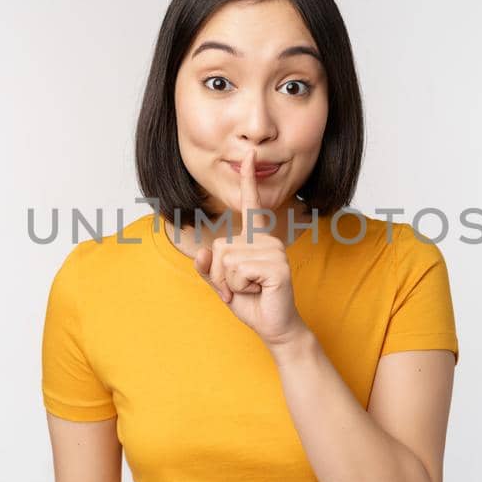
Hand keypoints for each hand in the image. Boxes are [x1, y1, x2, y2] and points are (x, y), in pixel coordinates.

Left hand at [193, 149, 308, 346]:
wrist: (275, 327)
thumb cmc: (251, 302)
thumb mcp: (223, 284)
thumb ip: (209, 269)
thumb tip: (204, 252)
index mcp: (256, 239)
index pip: (251, 205)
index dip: (248, 180)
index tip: (248, 154)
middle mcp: (267, 240)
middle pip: (221, 247)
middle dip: (221, 275)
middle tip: (241, 288)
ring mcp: (274, 252)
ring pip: (228, 261)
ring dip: (231, 283)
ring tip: (251, 290)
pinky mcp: (277, 267)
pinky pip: (239, 272)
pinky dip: (240, 288)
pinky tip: (259, 291)